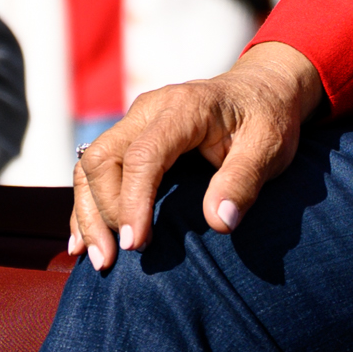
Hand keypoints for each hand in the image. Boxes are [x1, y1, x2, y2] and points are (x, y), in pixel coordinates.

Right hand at [71, 41, 322, 269]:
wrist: (262, 91)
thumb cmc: (267, 119)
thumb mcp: (269, 147)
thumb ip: (245, 180)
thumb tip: (220, 222)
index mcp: (184, 108)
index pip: (144, 155)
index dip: (134, 202)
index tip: (137, 245)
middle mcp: (150, 110)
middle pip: (103, 158)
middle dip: (103, 212)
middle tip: (117, 258)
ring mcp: (135, 122)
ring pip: (90, 164)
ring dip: (88, 213)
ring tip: (100, 260)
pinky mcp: (130, 138)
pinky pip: (94, 169)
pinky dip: (87, 205)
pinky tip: (83, 242)